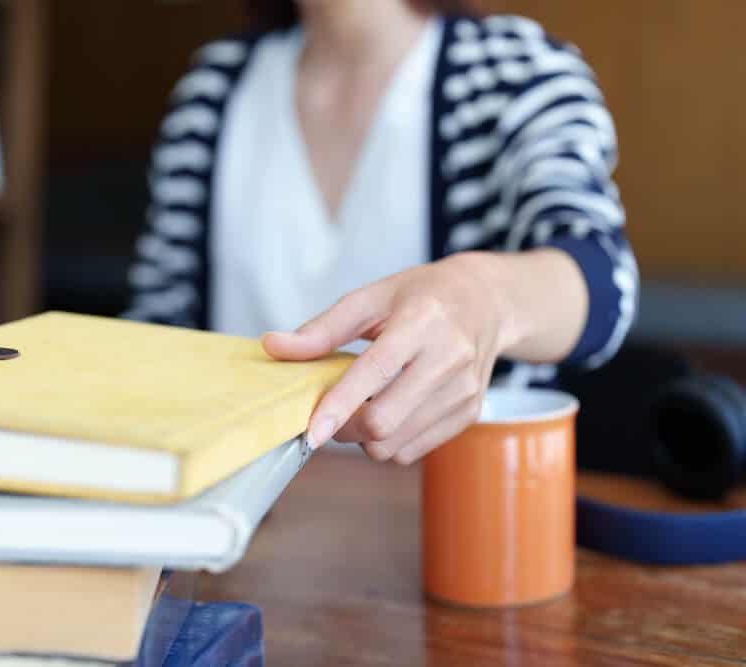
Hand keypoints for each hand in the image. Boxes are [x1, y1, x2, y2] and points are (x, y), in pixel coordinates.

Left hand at [262, 252, 516, 464]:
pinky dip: (389, 443)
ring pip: (396, 445)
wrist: (487, 302)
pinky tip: (389, 412)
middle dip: (344, 428)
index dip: (339, 406)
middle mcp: (449, 358)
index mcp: (421, 322)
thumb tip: (272, 346)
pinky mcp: (469, 413)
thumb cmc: (421, 296)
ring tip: (362, 407)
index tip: (311, 432)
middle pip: (384, 421)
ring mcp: (464, 391)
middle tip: (330, 413)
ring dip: (364, 439)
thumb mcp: (370, 298)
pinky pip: (413, 451)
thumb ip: (321, 329)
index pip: (375, 372)